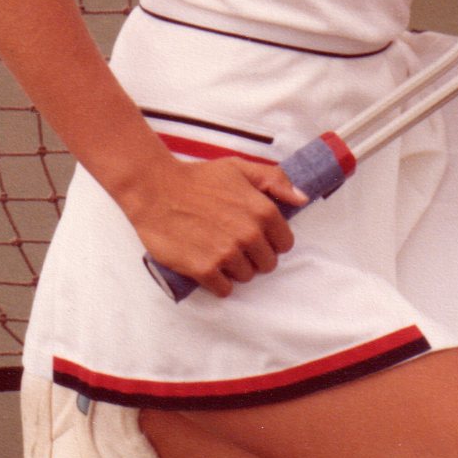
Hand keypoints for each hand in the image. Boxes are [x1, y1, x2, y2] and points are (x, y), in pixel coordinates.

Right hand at [125, 153, 307, 297]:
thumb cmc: (198, 178)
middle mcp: (249, 234)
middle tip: (234, 244)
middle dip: (254, 257)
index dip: (271, 241)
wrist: (155, 189)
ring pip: (246, 277)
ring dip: (234, 269)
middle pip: (267, 264)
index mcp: (262, 211)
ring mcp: (227, 253)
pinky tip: (208, 266)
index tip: (256, 236)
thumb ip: (275, 180)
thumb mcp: (239, 168)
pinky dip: (217, 282)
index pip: (285, 243)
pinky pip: (224, 289)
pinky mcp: (204, 269)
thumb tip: (302, 198)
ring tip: (218, 251)